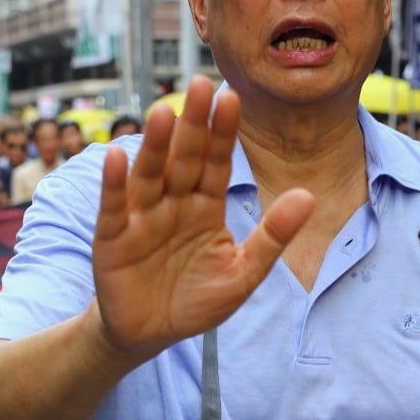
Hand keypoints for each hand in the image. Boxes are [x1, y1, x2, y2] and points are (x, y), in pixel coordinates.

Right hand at [91, 76, 313, 362]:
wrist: (152, 334)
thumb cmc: (197, 300)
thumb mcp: (244, 273)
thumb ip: (273, 236)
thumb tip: (308, 196)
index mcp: (205, 206)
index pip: (217, 162)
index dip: (223, 132)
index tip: (232, 97)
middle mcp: (172, 203)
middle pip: (184, 158)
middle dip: (193, 124)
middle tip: (201, 84)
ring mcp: (140, 218)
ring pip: (149, 175)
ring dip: (154, 145)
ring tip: (163, 111)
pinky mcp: (112, 240)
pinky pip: (113, 208)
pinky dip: (114, 184)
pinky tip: (117, 156)